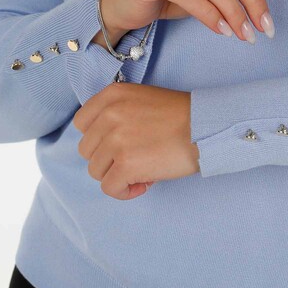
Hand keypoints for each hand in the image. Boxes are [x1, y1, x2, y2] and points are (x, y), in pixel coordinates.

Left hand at [73, 82, 199, 199]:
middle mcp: (109, 115)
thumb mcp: (142, 99)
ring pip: (96, 171)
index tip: (116, 145)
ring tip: (143, 170)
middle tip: (135, 159)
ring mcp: (116, 140)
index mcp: (111, 96)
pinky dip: (125, 191)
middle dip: (108, 159)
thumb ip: (118, 113)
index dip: (98, 139)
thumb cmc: (182, 115)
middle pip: (87, 150)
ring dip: (117, 175)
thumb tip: (104, 145)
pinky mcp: (126, 164)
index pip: (82, 124)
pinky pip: (110, 188)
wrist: (206, 128)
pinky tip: (145, 183)